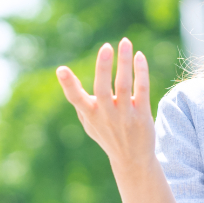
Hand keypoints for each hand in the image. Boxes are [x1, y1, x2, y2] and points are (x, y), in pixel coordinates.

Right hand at [56, 38, 156, 170]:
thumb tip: (65, 77)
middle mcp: (106, 115)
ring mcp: (125, 115)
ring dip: (125, 62)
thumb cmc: (107, 136)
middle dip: (103, 67)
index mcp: (90, 114)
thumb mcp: (89, 123)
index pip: (76, 98)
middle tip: (106, 46)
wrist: (132, 160)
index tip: (61, 70)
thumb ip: (80, 102)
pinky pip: (141, 89)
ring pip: (124, 85)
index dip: (68, 84)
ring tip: (125, 42)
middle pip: (103, 88)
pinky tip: (140, 57)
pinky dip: (141, 72)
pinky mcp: (142, 115)